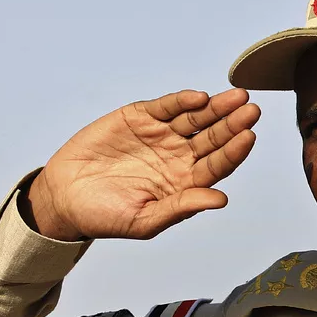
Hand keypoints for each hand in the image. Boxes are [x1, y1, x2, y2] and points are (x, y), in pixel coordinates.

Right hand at [25, 88, 260, 240]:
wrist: (64, 198)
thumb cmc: (106, 216)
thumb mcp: (145, 220)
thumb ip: (182, 207)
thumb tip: (221, 200)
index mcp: (186, 183)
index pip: (218, 165)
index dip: (234, 151)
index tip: (249, 137)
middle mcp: (180, 157)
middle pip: (214, 138)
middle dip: (233, 123)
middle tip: (251, 110)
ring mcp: (162, 135)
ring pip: (196, 118)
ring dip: (217, 107)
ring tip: (236, 97)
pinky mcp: (140, 118)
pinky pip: (167, 107)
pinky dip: (182, 101)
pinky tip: (198, 98)